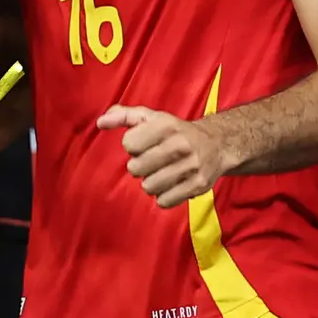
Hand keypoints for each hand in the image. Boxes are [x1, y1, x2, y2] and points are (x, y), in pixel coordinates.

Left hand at [98, 102, 222, 206]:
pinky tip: (172, 184)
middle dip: (140, 166)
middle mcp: (180, 144)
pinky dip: (164, 196)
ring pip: (148, 187)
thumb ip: (123, 116)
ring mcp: (191, 166)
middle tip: (153, 160)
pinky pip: (164, 201)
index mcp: (166, 124)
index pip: (129, 144)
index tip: (144, 144)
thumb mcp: (151, 117)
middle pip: (136, 168)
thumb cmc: (175, 131)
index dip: (133, 146)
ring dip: (151, 183)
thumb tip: (100, 123)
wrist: (217, 144)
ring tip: (162, 172)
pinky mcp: (198, 185)